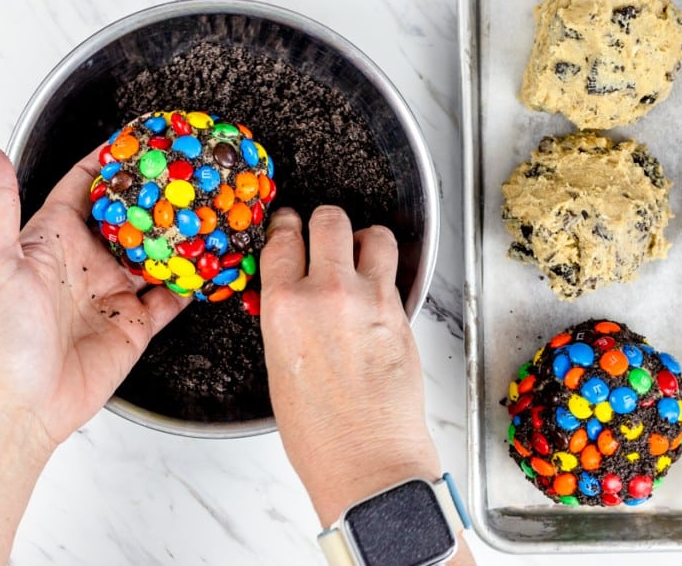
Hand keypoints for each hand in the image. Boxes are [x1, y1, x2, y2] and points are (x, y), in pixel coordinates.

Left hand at [0, 135, 188, 453]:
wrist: (20, 405)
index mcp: (54, 238)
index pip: (88, 185)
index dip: (115, 159)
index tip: (143, 135)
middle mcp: (88, 260)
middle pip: (134, 215)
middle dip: (161, 191)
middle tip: (193, 168)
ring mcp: (115, 291)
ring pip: (160, 251)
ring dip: (184, 232)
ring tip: (213, 207)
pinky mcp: (137, 323)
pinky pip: (174, 295)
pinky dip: (196, 279)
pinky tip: (215, 261)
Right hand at [259, 206, 440, 526]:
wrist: (367, 459)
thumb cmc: (319, 432)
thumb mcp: (280, 367)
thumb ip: (288, 319)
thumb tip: (295, 296)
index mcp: (284, 308)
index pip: (282, 241)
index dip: (286, 226)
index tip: (288, 224)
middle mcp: (326, 294)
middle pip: (329, 221)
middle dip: (325, 222)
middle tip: (324, 233)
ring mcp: (369, 300)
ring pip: (373, 234)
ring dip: (364, 239)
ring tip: (359, 254)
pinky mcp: (401, 312)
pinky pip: (394, 271)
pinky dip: (385, 270)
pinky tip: (376, 287)